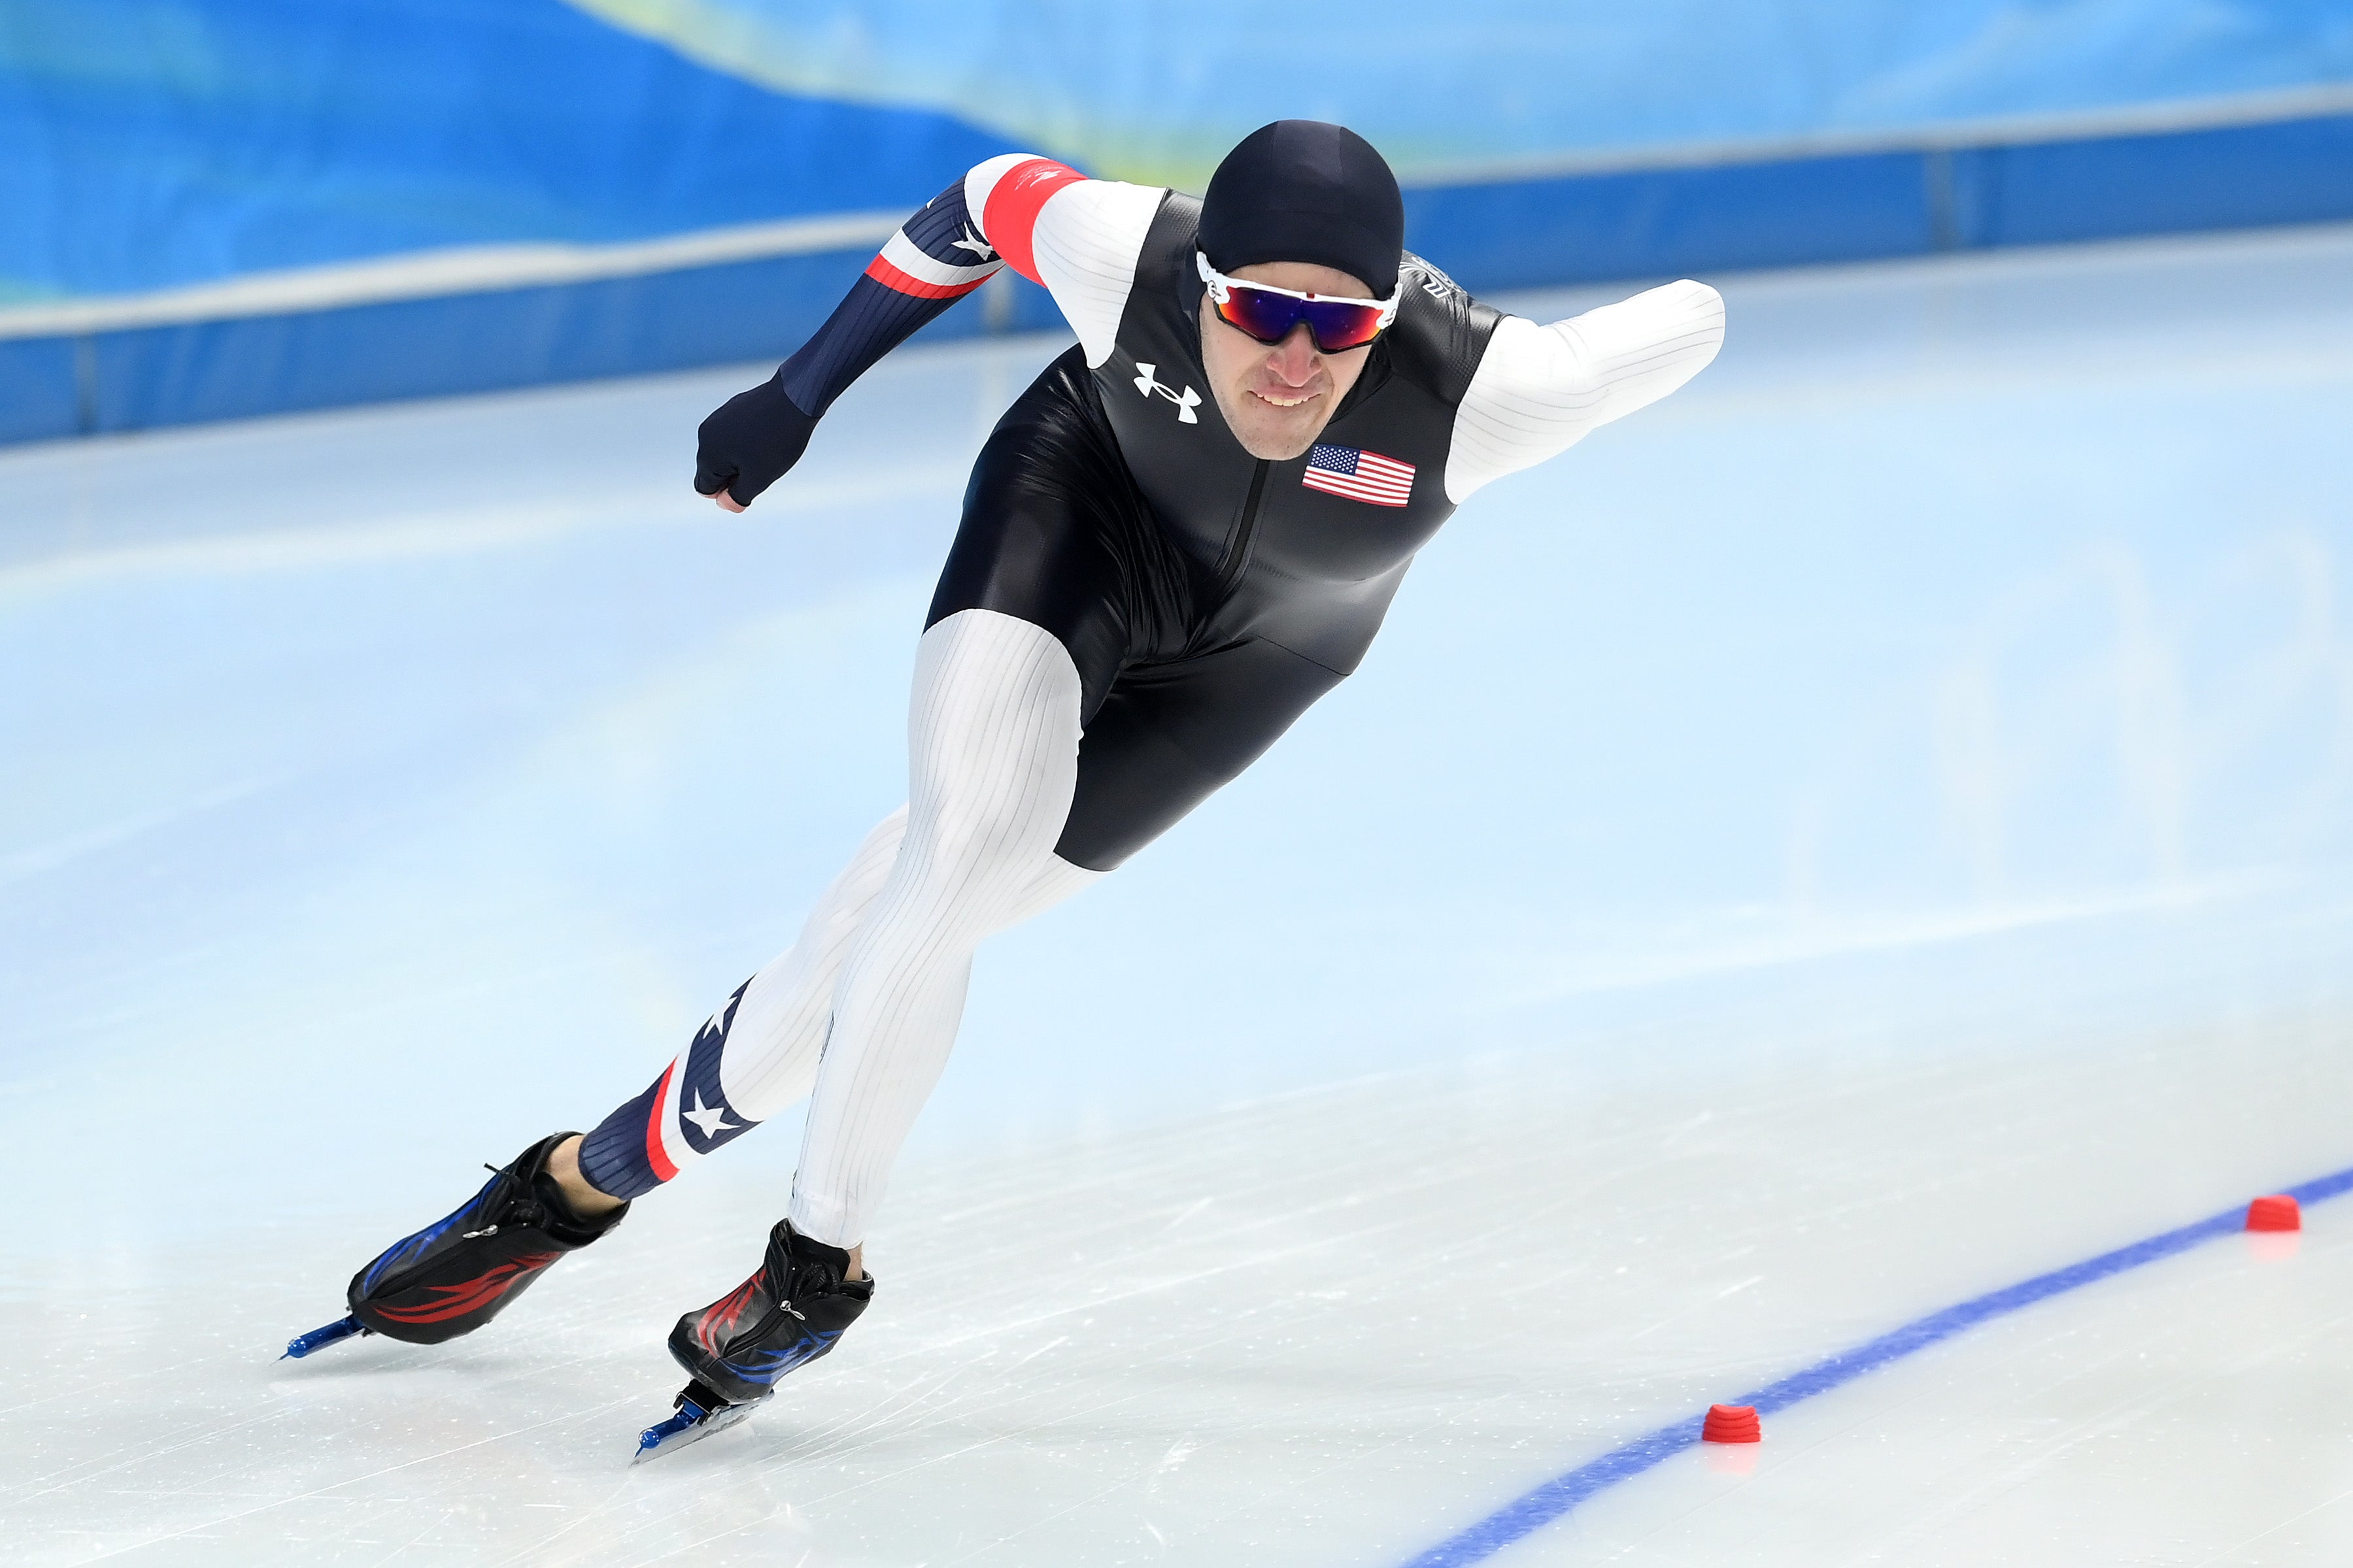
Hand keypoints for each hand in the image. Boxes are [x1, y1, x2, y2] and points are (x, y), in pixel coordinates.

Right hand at [693, 374, 817, 509]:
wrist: (794, 398)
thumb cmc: (776, 442)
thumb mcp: (759, 478)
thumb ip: (738, 495)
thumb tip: (724, 503)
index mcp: (707, 454)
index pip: (705, 488)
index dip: (728, 493)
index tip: (752, 483)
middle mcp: (706, 434)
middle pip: (714, 470)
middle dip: (736, 475)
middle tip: (763, 466)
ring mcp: (719, 417)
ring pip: (726, 452)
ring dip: (744, 459)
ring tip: (769, 448)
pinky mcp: (733, 407)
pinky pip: (735, 434)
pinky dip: (749, 441)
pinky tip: (770, 434)